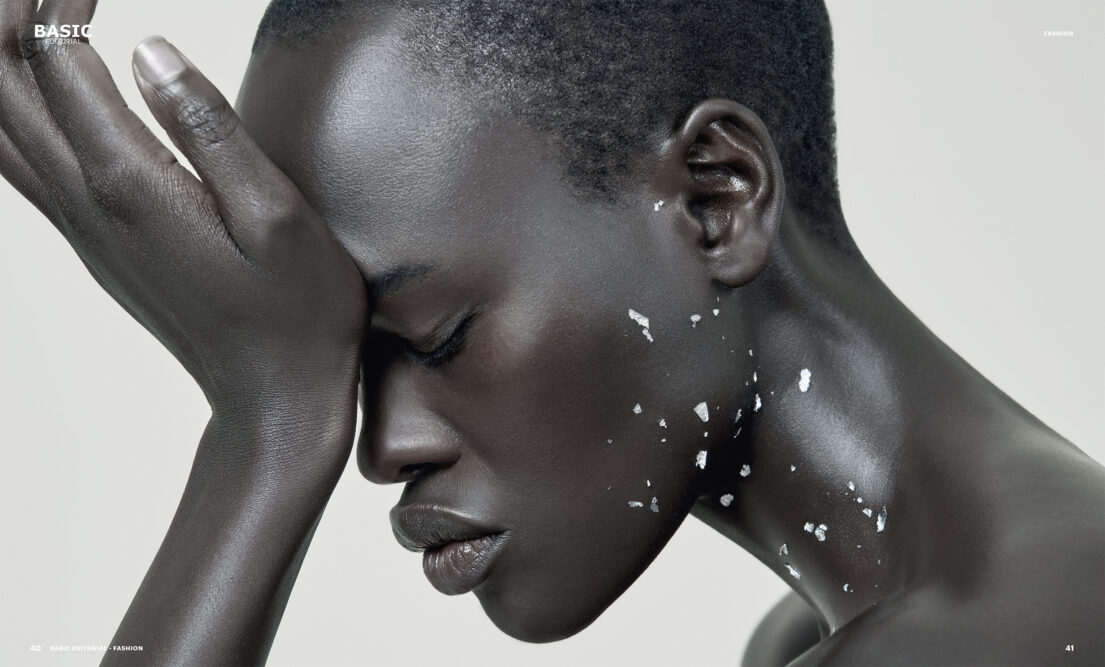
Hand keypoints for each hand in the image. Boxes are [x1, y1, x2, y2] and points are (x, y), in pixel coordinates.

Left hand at [0, 1, 365, 466]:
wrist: (274, 400)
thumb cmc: (298, 313)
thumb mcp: (281, 218)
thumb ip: (212, 129)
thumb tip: (145, 49)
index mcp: (130, 184)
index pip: (54, 58)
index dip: (60, 0)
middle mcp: (86, 202)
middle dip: (16, 17)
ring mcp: (80, 226)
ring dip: (7, 64)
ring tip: (51, 21)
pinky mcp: (92, 242)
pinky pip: (18, 163)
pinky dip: (16, 108)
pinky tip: (54, 89)